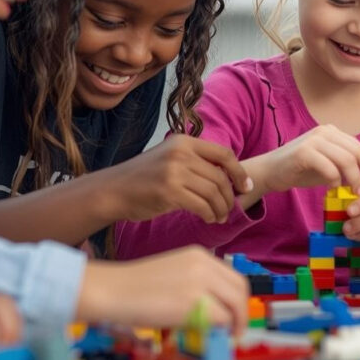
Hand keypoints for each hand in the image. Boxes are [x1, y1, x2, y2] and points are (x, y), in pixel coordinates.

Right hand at [77, 246, 249, 334]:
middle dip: (242, 312)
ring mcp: (199, 281)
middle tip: (235, 331)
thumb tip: (217, 309)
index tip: (234, 315)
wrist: (111, 290)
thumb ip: (197, 285)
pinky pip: (220, 319)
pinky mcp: (192, 301)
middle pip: (240, 288)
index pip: (233, 276)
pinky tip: (208, 336)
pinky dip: (219, 330)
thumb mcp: (174, 274)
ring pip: (235, 305)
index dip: (238, 299)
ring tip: (224, 336)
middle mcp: (203, 264)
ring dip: (234, 324)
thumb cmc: (134, 288)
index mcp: (199, 256)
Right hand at [104, 135, 252, 224]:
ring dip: (221, 208)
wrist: (113, 190)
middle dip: (229, 196)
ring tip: (220, 216)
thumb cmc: (144, 179)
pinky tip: (209, 218)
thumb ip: (195, 163)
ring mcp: (174, 171)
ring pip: (213, 192)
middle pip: (220, 176)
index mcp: (183, 141)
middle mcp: (180, 152)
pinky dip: (210, 214)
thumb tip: (227, 178)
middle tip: (230, 209)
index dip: (238, 171)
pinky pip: (201, 205)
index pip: (223, 154)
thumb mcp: (170, 159)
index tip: (245, 186)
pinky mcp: (169, 191)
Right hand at [256, 125, 359, 193]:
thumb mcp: (328, 167)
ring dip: (353, 178)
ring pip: (346, 159)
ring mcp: (314, 140)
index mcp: (333, 132)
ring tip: (352, 192)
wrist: (270, 171)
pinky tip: (332, 188)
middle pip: (357, 151)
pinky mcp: (303, 152)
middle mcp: (325, 131)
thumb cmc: (301, 170)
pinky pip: (329, 167)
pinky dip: (335, 180)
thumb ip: (347, 168)